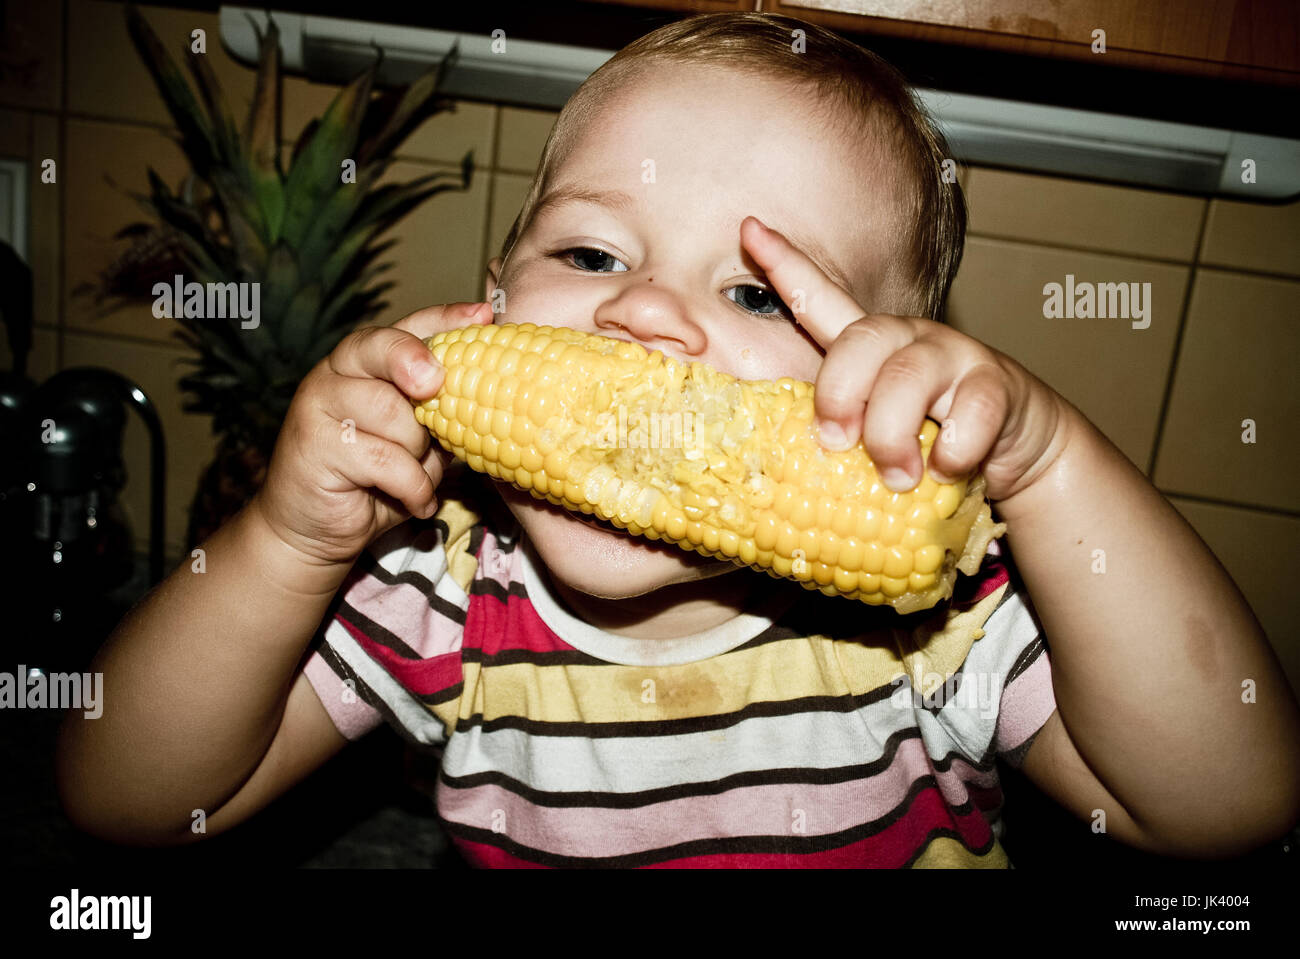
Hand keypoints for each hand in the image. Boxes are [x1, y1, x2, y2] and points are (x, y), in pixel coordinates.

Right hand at [251, 301, 492, 565]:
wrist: (314, 528)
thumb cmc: (376, 481)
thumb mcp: (420, 442)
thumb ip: (442, 413)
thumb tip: (497, 395)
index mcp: (366, 362)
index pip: (407, 326)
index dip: (446, 318)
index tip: (483, 316)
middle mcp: (336, 372)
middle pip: (386, 351)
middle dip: (419, 367)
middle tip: (436, 386)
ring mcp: (318, 405)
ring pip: (391, 411)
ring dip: (419, 452)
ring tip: (420, 477)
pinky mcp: (314, 445)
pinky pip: (384, 459)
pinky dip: (412, 486)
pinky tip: (414, 501)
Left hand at [741, 216, 1068, 502]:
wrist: (1016, 454)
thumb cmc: (930, 445)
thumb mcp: (873, 435)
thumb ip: (836, 439)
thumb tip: (778, 480)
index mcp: (868, 349)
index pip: (821, 299)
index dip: (786, 265)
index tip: (749, 230)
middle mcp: (908, 339)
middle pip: (859, 340)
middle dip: (838, 392)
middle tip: (835, 442)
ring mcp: (953, 356)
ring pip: (907, 377)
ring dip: (892, 435)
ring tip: (897, 478)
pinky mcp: (997, 383)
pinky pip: (971, 409)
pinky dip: (954, 449)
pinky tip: (946, 469)